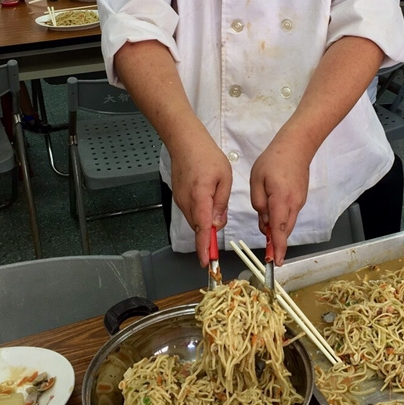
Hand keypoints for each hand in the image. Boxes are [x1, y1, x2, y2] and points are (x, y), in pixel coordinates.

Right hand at [167, 130, 231, 266]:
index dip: (204, 248)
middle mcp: (186, 202)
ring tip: (215, 218)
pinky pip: (191, 212)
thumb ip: (221, 204)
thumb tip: (217, 224)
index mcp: (199, 198)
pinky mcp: (179, 196)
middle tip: (217, 246)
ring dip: (204, 225)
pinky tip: (209, 206)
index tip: (207, 262)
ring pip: (195, 220)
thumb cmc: (207, 156)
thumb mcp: (224, 179)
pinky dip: (200, 215)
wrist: (185, 142)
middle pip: (198, 227)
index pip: (201, 229)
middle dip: (207, 238)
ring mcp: (180, 200)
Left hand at [250, 135, 311, 263]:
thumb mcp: (256, 180)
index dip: (278, 248)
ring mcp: (299, 201)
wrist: (296, 147)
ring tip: (266, 224)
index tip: (277, 261)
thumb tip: (264, 221)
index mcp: (281, 200)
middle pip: (285, 230)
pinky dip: (282, 220)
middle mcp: (294, 204)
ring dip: (278, 229)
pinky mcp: (300, 198)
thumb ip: (258, 203)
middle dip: (277, 242)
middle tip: (268, 252)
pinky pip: (290, 214)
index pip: (279, 229)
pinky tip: (272, 213)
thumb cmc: (273, 161)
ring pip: (288, 223)